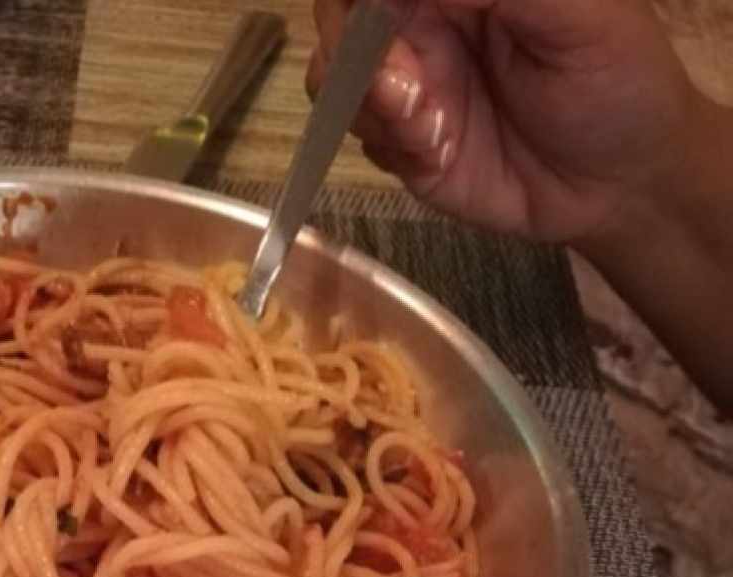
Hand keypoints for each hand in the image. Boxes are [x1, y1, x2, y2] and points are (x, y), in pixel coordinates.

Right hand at [307, 0, 701, 245]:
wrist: (617, 186)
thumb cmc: (617, 83)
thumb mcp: (578, 16)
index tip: (380, 20)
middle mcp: (427, 20)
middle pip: (340, 12)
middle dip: (351, 47)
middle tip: (404, 86)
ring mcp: (409, 82)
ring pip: (334, 76)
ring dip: (367, 103)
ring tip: (429, 129)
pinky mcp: (402, 143)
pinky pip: (357, 135)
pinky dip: (386, 145)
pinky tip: (437, 155)